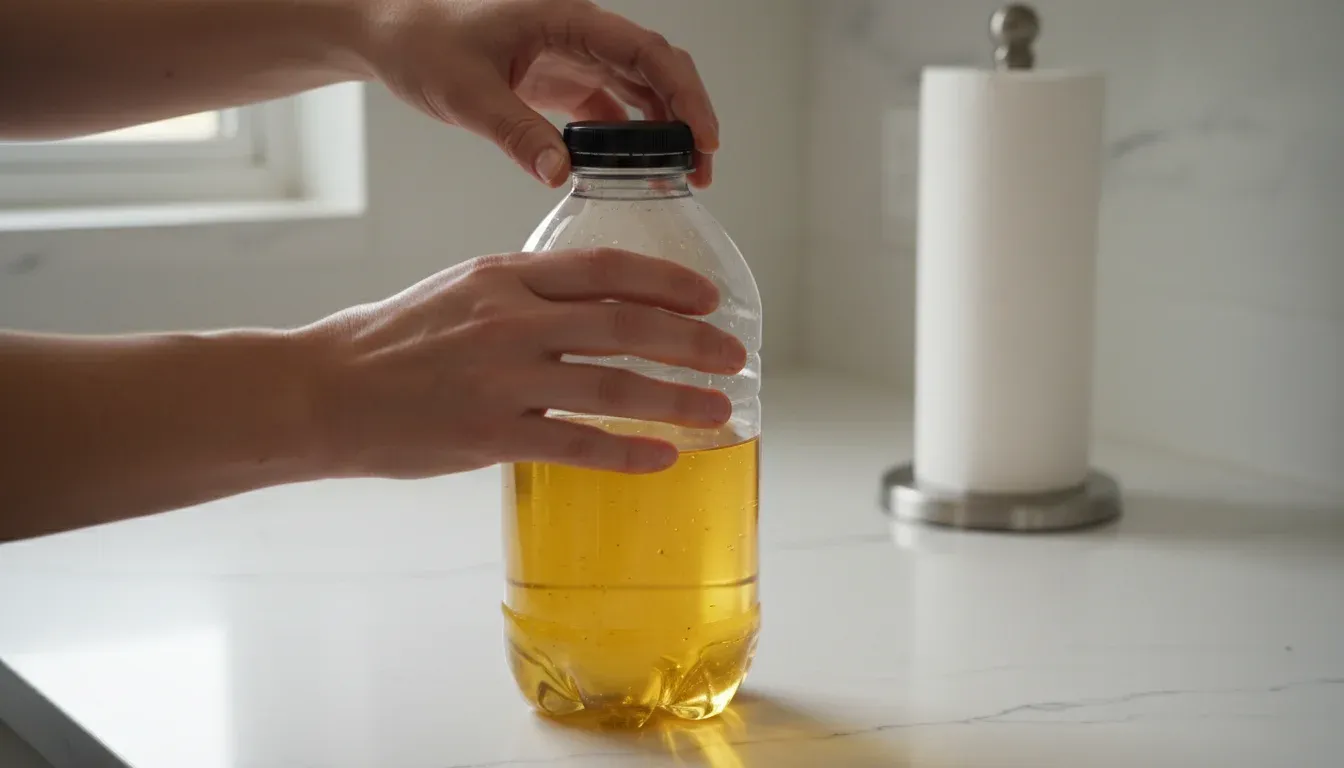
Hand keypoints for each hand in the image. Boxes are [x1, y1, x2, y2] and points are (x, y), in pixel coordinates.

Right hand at [299, 248, 744, 478]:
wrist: (322, 390)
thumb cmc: (390, 341)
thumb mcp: (458, 291)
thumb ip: (522, 294)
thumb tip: (589, 305)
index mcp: (504, 277)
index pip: (606, 269)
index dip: (668, 282)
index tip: (710, 299)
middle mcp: (510, 320)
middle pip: (625, 324)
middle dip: (692, 342)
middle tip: (735, 356)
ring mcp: (501, 378)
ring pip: (612, 385)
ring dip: (676, 399)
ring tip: (720, 412)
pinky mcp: (490, 434)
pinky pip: (576, 445)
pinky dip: (627, 452)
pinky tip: (663, 456)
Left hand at [357, 0, 718, 186]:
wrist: (390, 35)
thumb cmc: (421, 43)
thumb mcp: (466, 93)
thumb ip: (516, 133)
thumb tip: (560, 176)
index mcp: (565, 18)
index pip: (646, 51)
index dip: (684, 94)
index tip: (703, 137)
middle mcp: (578, 33)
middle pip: (656, 70)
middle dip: (687, 118)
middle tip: (702, 171)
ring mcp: (572, 57)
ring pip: (639, 91)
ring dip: (663, 133)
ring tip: (680, 181)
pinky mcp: (560, 81)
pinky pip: (609, 110)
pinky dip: (627, 143)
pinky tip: (635, 177)